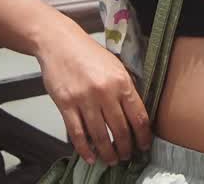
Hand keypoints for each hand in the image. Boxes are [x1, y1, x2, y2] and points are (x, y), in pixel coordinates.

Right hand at [36, 24, 152, 164]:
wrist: (60, 43)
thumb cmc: (89, 54)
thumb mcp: (116, 66)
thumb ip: (126, 88)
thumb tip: (136, 114)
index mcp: (122, 82)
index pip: (138, 117)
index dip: (143, 136)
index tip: (143, 145)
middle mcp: (105, 92)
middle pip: (120, 130)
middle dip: (125, 148)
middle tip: (127, 157)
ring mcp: (84, 99)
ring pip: (99, 136)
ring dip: (107, 153)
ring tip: (111, 160)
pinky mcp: (65, 104)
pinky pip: (77, 133)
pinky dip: (84, 149)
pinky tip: (90, 157)